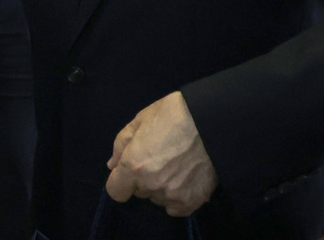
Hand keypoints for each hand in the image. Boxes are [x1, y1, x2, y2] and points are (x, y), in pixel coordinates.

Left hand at [105, 91, 217, 215]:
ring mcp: (173, 195)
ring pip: (158, 198)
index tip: (129, 171)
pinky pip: (176, 208)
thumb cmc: (172, 114)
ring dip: (160, 187)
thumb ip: (121, 145)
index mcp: (134, 165)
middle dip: (142, 179)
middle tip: (158, 159)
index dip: (120, 180)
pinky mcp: (193, 200)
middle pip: (139, 192)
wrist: (211, 119)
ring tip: (175, 166)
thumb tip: (112, 166)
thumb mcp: (139, 120)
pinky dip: (177, 197)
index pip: (116, 191)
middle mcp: (152, 184)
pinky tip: (184, 179)